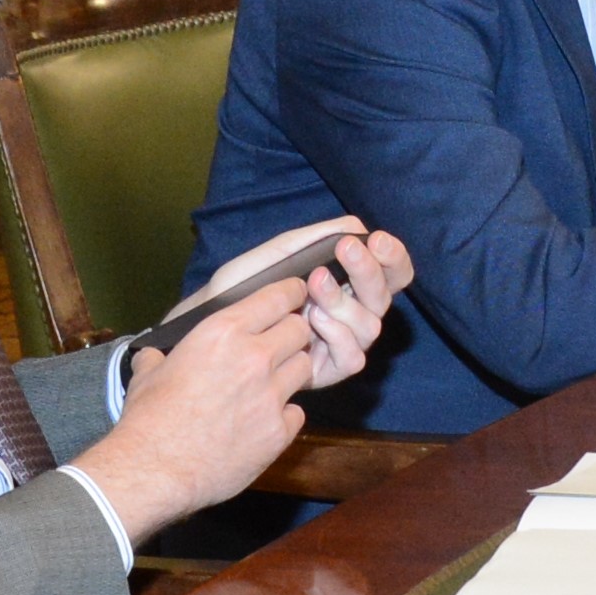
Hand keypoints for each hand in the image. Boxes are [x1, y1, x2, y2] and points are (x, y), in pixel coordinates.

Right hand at [70, 278, 317, 537]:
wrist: (154, 470)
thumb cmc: (148, 418)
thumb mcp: (148, 373)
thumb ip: (160, 356)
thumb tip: (152, 356)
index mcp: (224, 332)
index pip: (279, 296)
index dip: (292, 293)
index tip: (295, 295)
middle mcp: (255, 357)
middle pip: (301, 330)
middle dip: (294, 334)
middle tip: (281, 344)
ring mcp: (271, 396)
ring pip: (305, 368)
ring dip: (292, 372)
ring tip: (272, 383)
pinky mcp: (278, 432)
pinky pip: (297, 412)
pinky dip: (285, 414)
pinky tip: (265, 420)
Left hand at [176, 216, 414, 390]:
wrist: (203, 331)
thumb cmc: (236, 291)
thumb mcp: (271, 258)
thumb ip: (311, 241)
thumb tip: (355, 224)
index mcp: (343, 283)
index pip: (387, 271)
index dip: (392, 257)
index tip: (377, 240)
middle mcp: (348, 313)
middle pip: (383, 296)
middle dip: (367, 270)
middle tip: (345, 249)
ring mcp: (339, 343)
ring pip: (370, 326)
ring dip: (345, 301)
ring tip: (314, 285)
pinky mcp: (326, 371)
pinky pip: (353, 358)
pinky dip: (338, 336)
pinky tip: (312, 321)